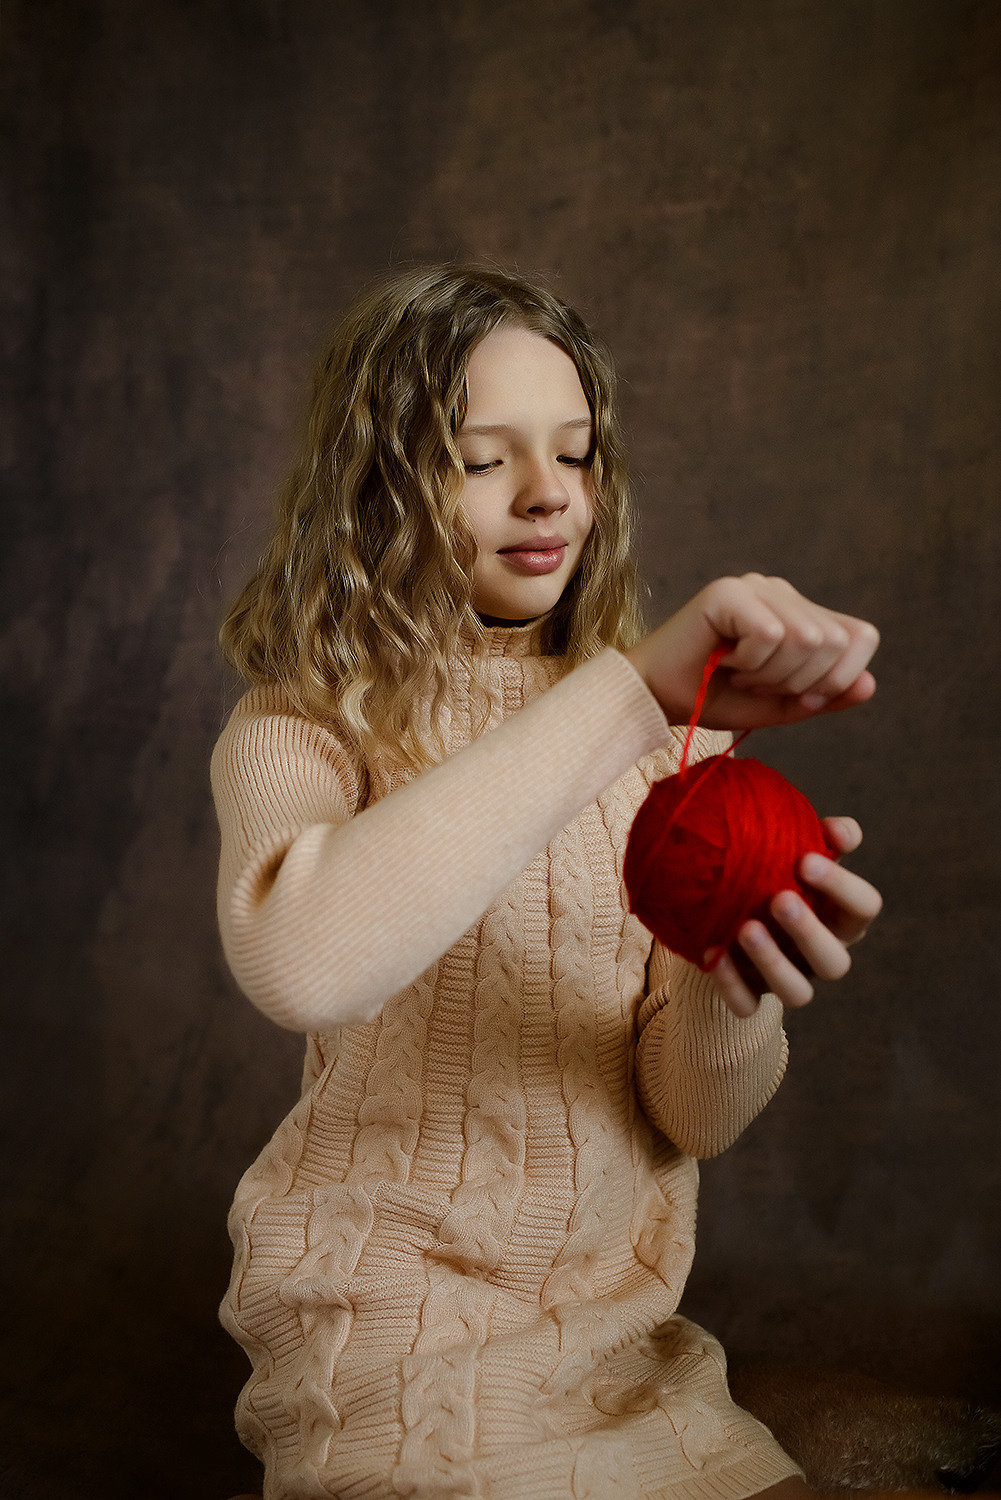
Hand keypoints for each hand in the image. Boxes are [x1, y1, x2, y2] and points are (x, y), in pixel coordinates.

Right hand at [624, 574, 878, 728]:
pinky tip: (724, 661)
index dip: (840, 677)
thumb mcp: (781, 705)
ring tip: (740, 674)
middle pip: (834, 641)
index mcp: (800, 612)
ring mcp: (755, 585)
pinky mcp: (729, 591)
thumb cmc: (714, 697)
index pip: (861, 636)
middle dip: (799, 681)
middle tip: (757, 685)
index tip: (799, 697)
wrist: (658, 697)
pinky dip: (750, 663)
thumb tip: (870, 686)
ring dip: (772, 675)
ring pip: (806, 637)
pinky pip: (770, 634)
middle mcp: (782, 591)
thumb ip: (826, 695)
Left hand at [710, 816, 882, 1017]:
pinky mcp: (752, 994)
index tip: (805, 860)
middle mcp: (820, 954)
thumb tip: (837, 830)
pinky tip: (712, 953)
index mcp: (841, 918)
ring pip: (797, 993)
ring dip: (773, 963)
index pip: (863, 908)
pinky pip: (746, 1006)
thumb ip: (825, 837)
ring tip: (746, 928)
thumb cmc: (777, 872)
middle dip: (808, 932)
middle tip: (779, 899)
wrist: (730, 906)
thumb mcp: (801, 850)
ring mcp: (788, 978)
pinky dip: (729, 984)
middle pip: (834, 962)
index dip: (841, 887)